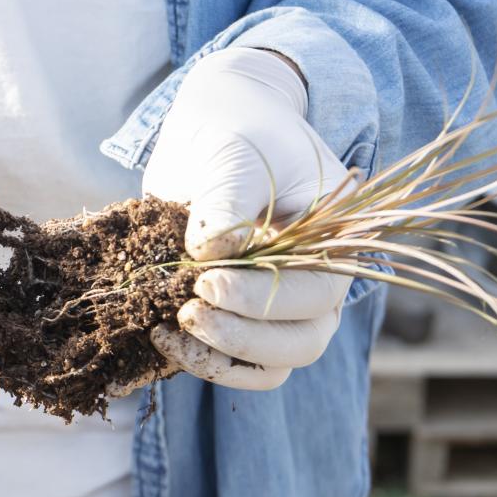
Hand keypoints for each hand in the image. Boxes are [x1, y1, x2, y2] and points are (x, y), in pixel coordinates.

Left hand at [138, 48, 352, 390]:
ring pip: (273, 366)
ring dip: (220, 358)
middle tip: (188, 310)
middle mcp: (318, 283)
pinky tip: (160, 333)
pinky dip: (202, 361)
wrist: (215, 130)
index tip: (205, 281)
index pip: (316, 293)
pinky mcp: (240, 318)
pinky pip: (236, 365)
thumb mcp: (235, 154)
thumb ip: (229, 201)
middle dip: (242, 337)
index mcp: (336, 242)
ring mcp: (280, 307)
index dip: (261, 300)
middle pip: (302, 343)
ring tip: (170, 326)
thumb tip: (213, 254)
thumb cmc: (236, 133)